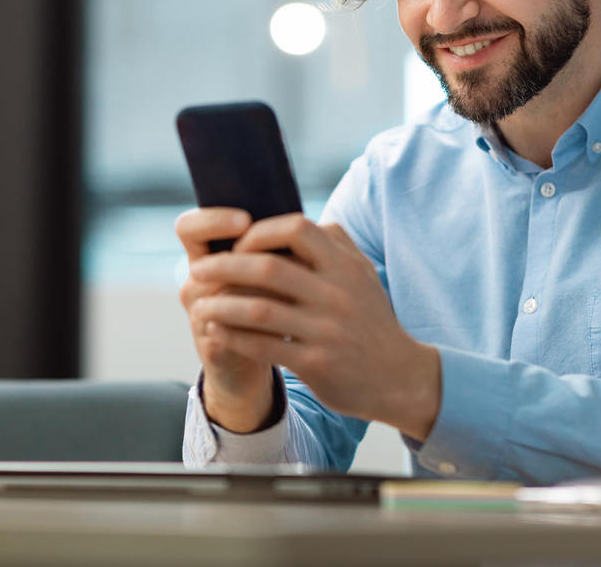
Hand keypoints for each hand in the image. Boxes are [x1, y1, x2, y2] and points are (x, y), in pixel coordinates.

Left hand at [187, 214, 441, 440]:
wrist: (401, 378)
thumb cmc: (372, 322)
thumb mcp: (364, 276)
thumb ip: (336, 244)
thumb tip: (299, 221)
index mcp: (344, 266)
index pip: (297, 228)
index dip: (260, 231)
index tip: (238, 243)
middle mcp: (337, 294)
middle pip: (268, 268)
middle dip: (225, 266)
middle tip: (199, 271)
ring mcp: (327, 330)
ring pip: (258, 309)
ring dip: (220, 305)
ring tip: (199, 306)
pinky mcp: (317, 363)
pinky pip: (264, 346)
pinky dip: (233, 337)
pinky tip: (216, 332)